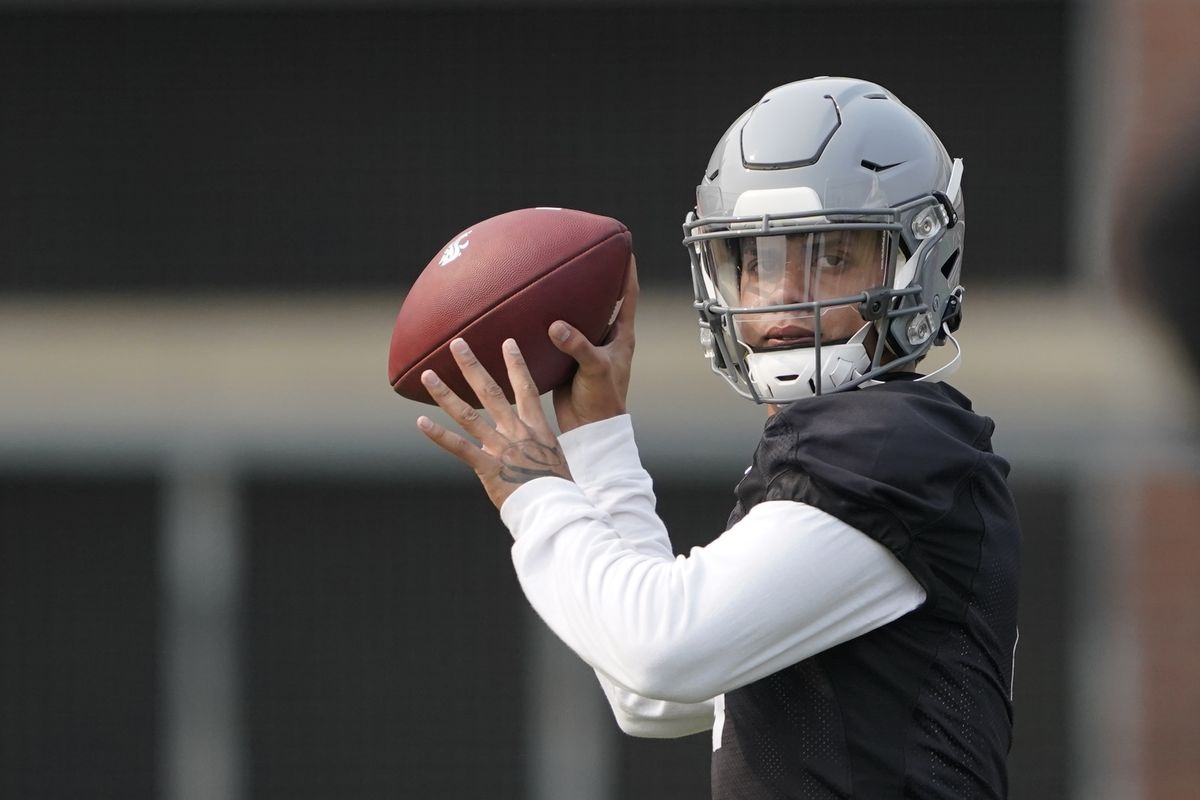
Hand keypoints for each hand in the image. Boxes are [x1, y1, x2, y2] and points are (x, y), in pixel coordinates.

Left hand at [416, 337, 571, 509]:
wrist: (558, 509)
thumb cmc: (559, 489)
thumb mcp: (554, 459)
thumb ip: (537, 448)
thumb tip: (527, 448)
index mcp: (536, 429)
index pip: (526, 389)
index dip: (516, 364)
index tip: (507, 342)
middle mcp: (516, 433)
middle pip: (490, 392)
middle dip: (472, 366)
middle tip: (456, 343)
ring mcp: (500, 448)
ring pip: (468, 414)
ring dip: (445, 393)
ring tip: (427, 375)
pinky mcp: (488, 468)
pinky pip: (460, 448)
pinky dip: (439, 435)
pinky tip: (421, 422)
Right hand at [551, 254, 638, 432]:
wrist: (588, 428)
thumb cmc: (603, 400)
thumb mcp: (595, 369)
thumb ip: (578, 346)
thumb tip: (557, 326)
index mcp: (621, 336)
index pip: (628, 296)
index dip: (627, 272)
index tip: (624, 248)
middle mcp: (606, 337)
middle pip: (603, 300)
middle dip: (596, 279)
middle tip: (584, 254)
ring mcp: (587, 347)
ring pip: (580, 316)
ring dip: (570, 301)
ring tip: (557, 277)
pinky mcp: (568, 358)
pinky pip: (560, 334)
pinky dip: (551, 323)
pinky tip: (536, 312)